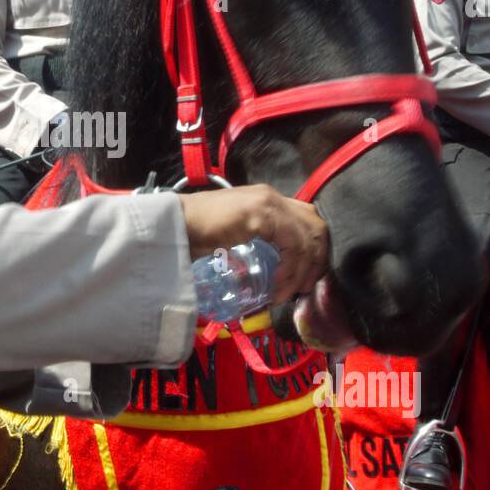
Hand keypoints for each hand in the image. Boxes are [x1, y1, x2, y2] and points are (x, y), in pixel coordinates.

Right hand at [179, 184, 328, 302]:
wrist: (172, 226)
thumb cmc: (195, 233)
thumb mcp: (237, 235)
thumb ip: (258, 241)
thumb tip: (277, 269)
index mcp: (267, 199)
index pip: (308, 219)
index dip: (315, 249)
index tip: (304, 278)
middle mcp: (272, 196)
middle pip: (317, 225)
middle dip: (317, 260)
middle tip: (303, 287)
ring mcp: (268, 202)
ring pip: (308, 237)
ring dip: (303, 270)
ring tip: (287, 292)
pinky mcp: (261, 214)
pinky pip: (293, 244)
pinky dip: (291, 269)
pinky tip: (278, 286)